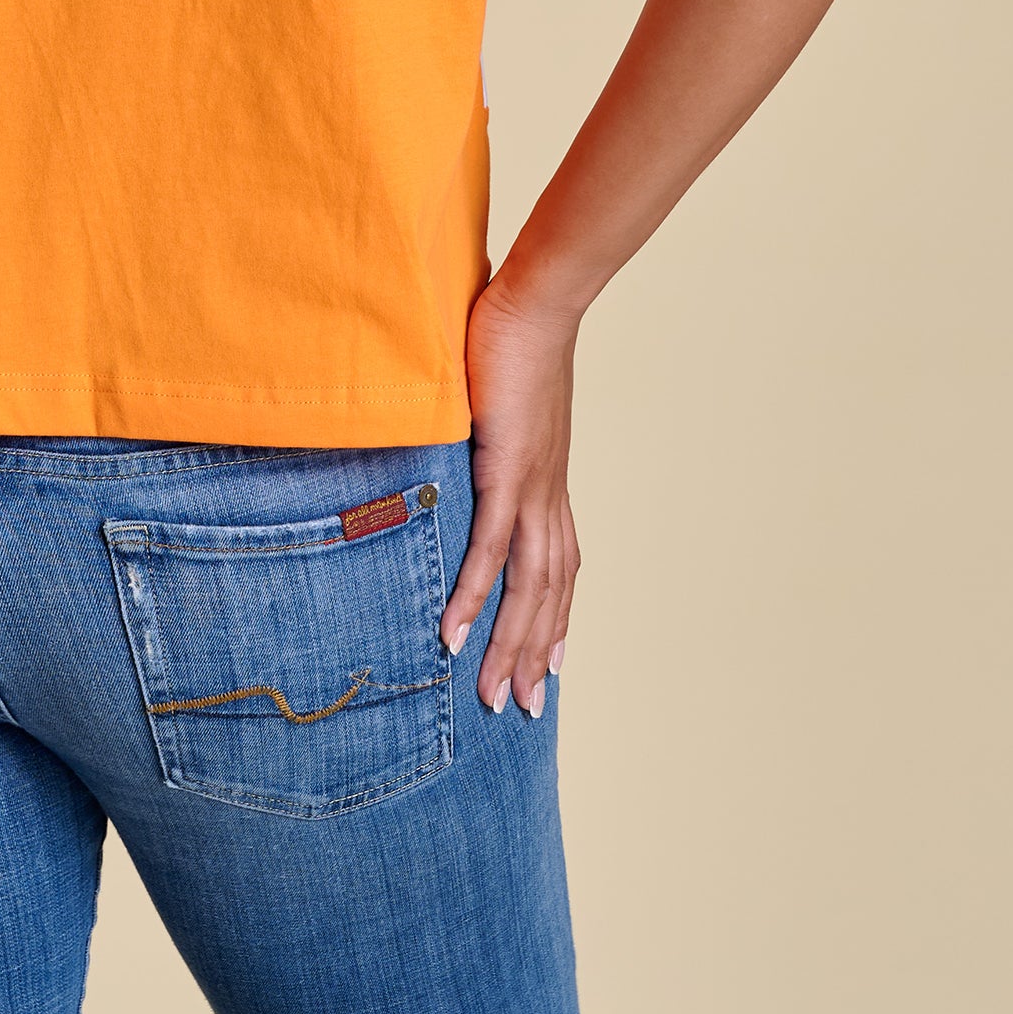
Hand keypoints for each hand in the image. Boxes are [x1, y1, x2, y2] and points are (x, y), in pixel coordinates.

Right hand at [439, 273, 580, 717]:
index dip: (555, 619)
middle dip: (533, 654)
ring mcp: (532, 487)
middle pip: (548, 594)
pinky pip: (490, 548)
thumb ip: (486, 431)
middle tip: (520, 708)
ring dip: (509, 645)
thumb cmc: (513, 340)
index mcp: (548, 482)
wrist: (536, 305)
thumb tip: (464, 438)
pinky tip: (453, 631)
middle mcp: (548, 495)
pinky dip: (474, 595)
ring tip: (491, 693)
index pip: (559, 567)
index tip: (549, 665)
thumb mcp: (500, 402)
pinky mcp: (508, 471)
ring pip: (527, 587)